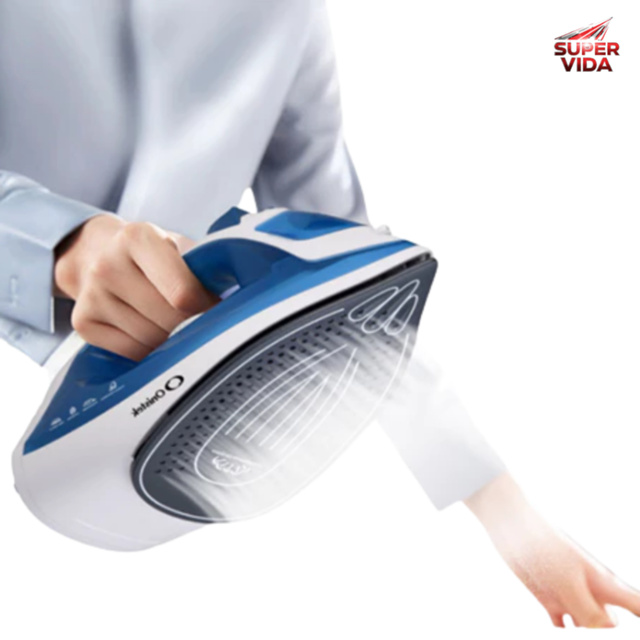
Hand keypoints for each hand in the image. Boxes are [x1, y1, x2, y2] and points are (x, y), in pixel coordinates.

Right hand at [54, 214, 218, 360]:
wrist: (97, 254)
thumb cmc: (152, 254)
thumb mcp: (179, 246)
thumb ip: (206, 267)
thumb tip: (243, 298)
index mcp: (138, 238)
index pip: (183, 292)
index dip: (207, 307)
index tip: (217, 307)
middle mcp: (108, 265)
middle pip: (169, 319)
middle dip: (193, 323)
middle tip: (202, 318)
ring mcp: (92, 295)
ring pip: (152, 340)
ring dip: (172, 338)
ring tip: (175, 321)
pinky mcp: (83, 322)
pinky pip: (132, 352)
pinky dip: (151, 349)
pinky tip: (153, 330)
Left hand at [465, 473, 639, 627]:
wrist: (512, 525)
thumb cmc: (544, 545)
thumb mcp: (567, 580)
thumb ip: (588, 609)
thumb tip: (609, 629)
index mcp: (606, 585)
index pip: (637, 605)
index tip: (638, 619)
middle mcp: (593, 592)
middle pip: (613, 623)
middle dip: (611, 633)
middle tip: (597, 633)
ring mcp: (572, 596)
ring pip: (589, 627)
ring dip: (589, 636)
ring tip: (584, 635)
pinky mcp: (551, 598)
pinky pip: (563, 625)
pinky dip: (566, 635)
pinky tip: (564, 638)